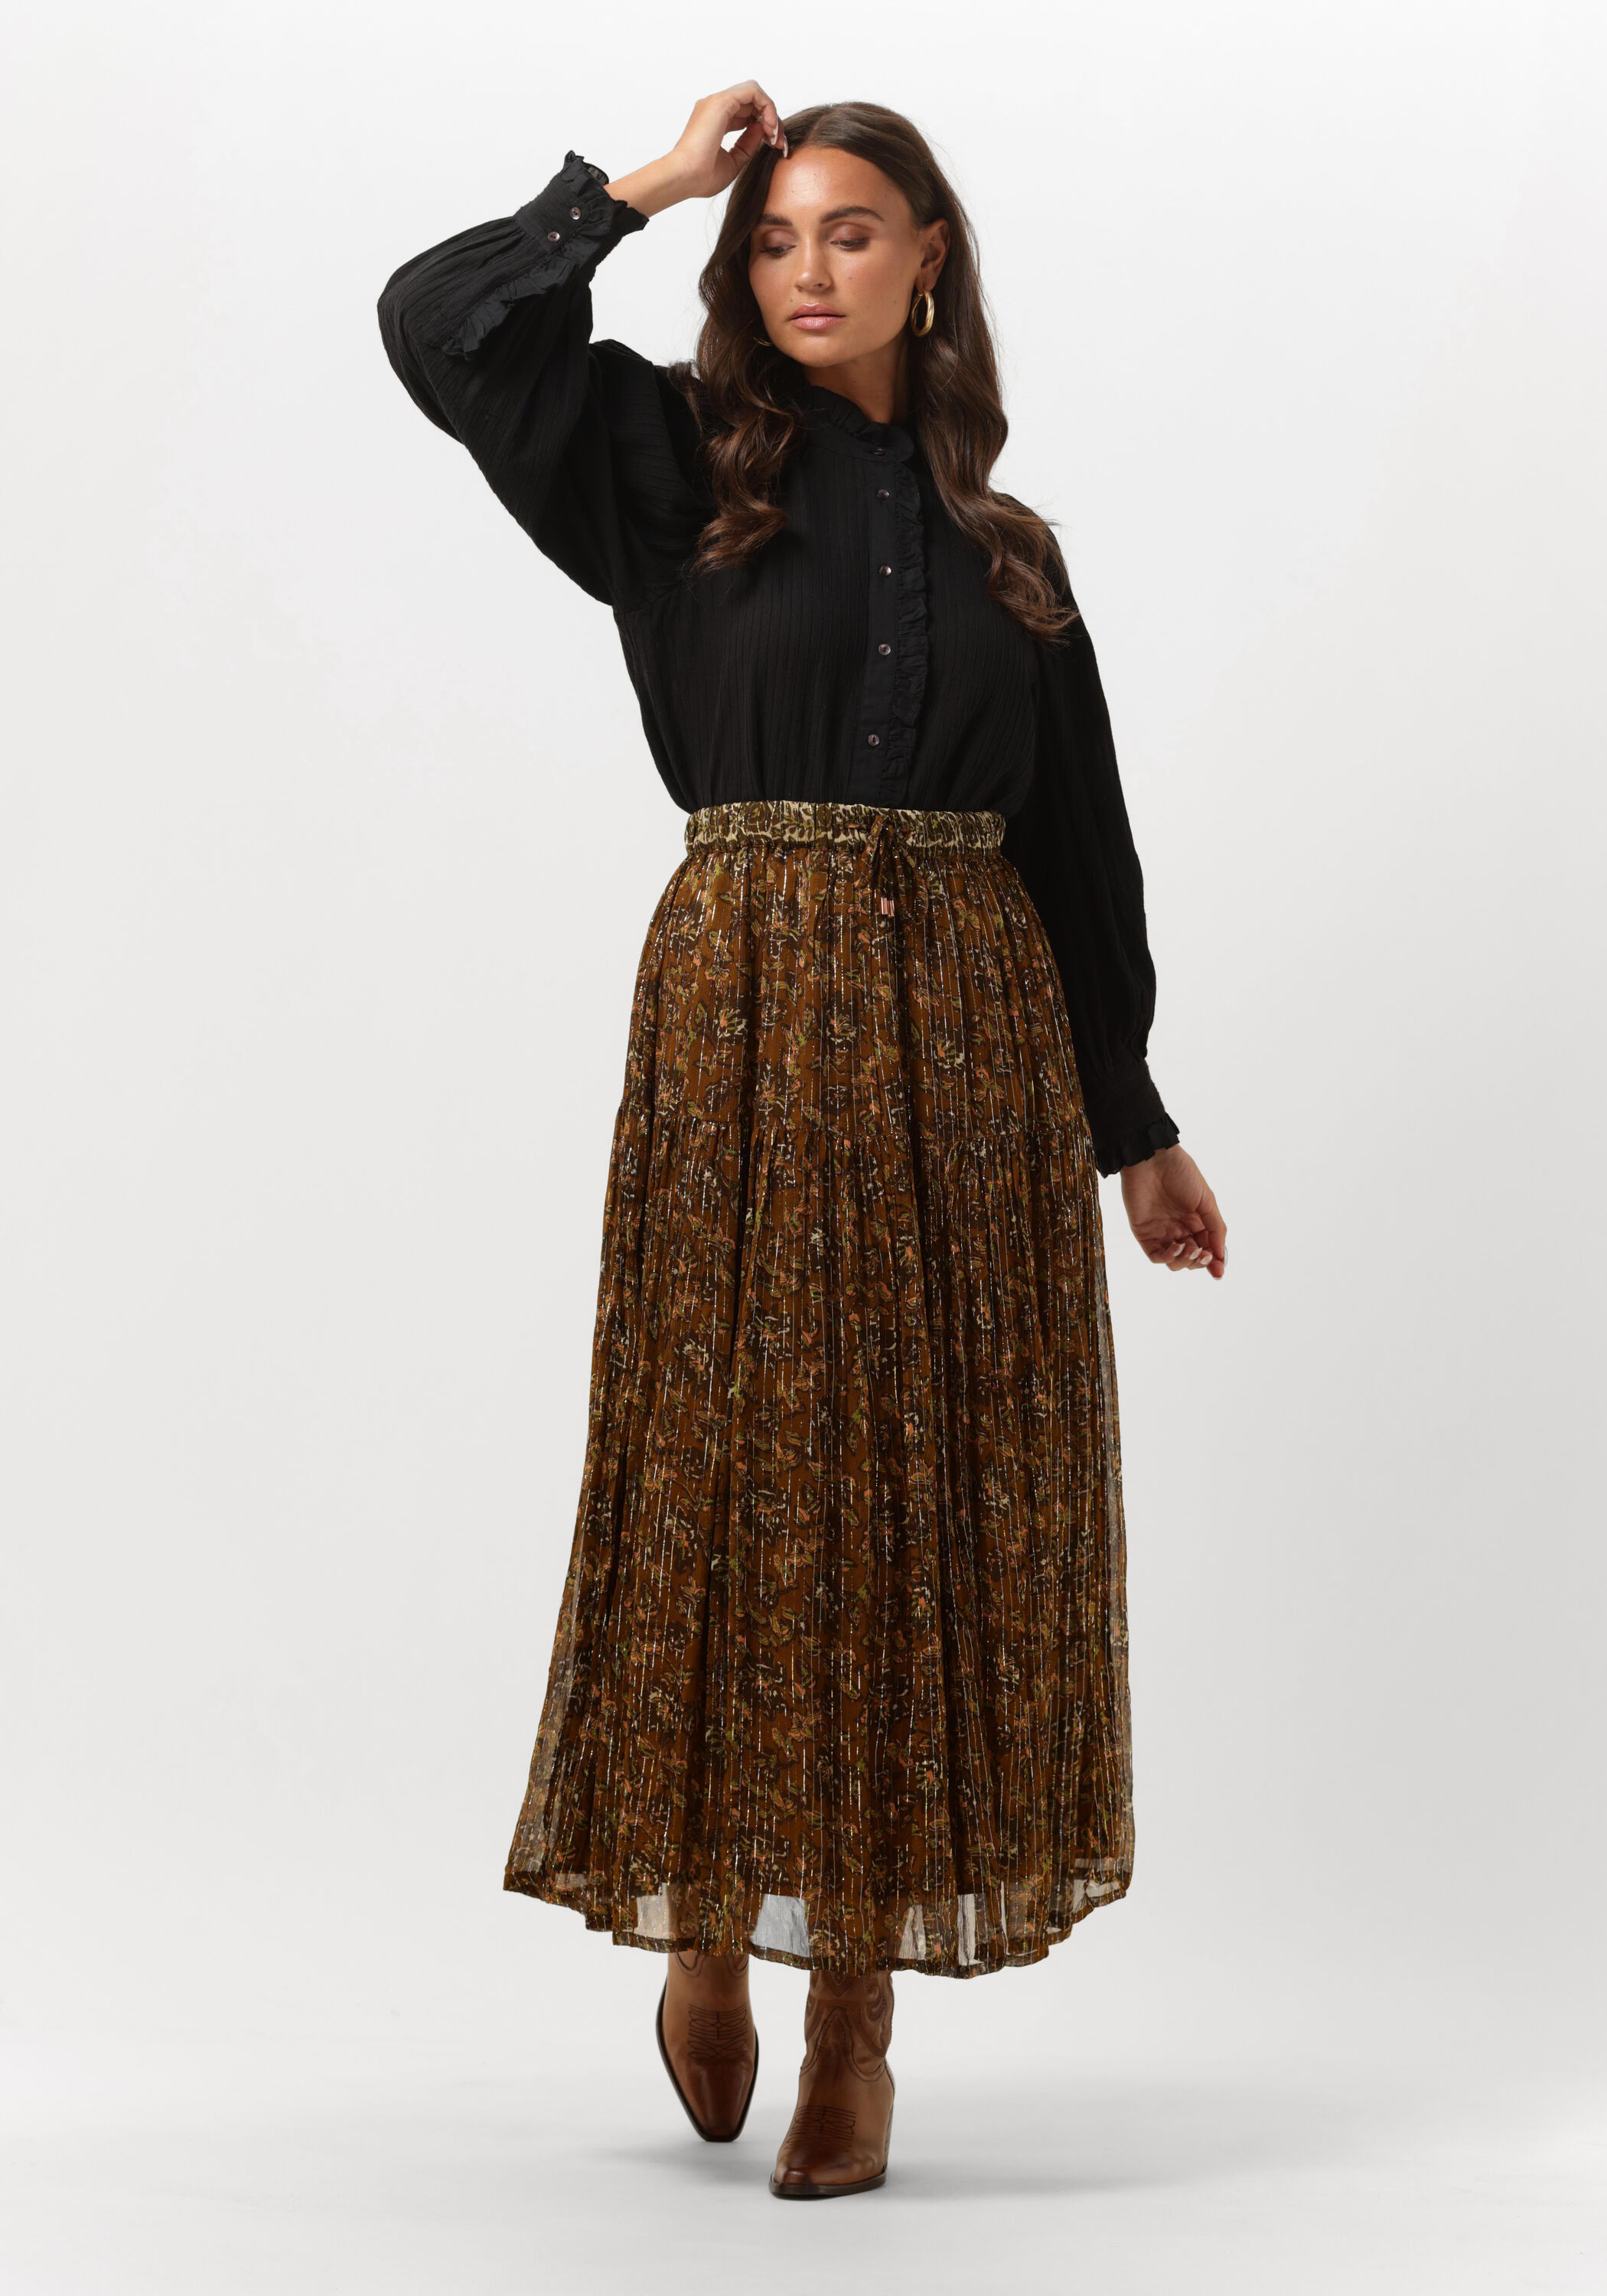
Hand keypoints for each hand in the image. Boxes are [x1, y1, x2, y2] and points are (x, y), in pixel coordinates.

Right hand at [605, 83, 786, 217]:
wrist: (684, 178)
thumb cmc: (701, 177)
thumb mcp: (734, 161)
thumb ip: (748, 144)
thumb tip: (763, 130)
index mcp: (715, 120)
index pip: (747, 113)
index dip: (765, 126)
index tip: (774, 145)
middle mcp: (715, 107)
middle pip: (753, 101)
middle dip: (771, 119)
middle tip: (779, 142)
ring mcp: (717, 102)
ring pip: (754, 92)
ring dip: (770, 112)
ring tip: (774, 135)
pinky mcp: (721, 102)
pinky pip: (753, 92)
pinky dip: (767, 106)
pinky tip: (769, 127)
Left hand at [1119, 1144, 1225, 1278]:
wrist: (1153, 1159)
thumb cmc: (1182, 1174)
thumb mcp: (1206, 1202)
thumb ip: (1215, 1229)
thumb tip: (1221, 1257)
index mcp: (1196, 1221)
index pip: (1206, 1249)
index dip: (1213, 1262)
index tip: (1219, 1271)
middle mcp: (1179, 1229)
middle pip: (1191, 1259)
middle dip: (1200, 1262)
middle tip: (1205, 1254)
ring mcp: (1161, 1232)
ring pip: (1174, 1262)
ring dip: (1186, 1261)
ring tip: (1192, 1249)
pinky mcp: (1144, 1233)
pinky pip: (1156, 1255)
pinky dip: (1168, 1257)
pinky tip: (1177, 1247)